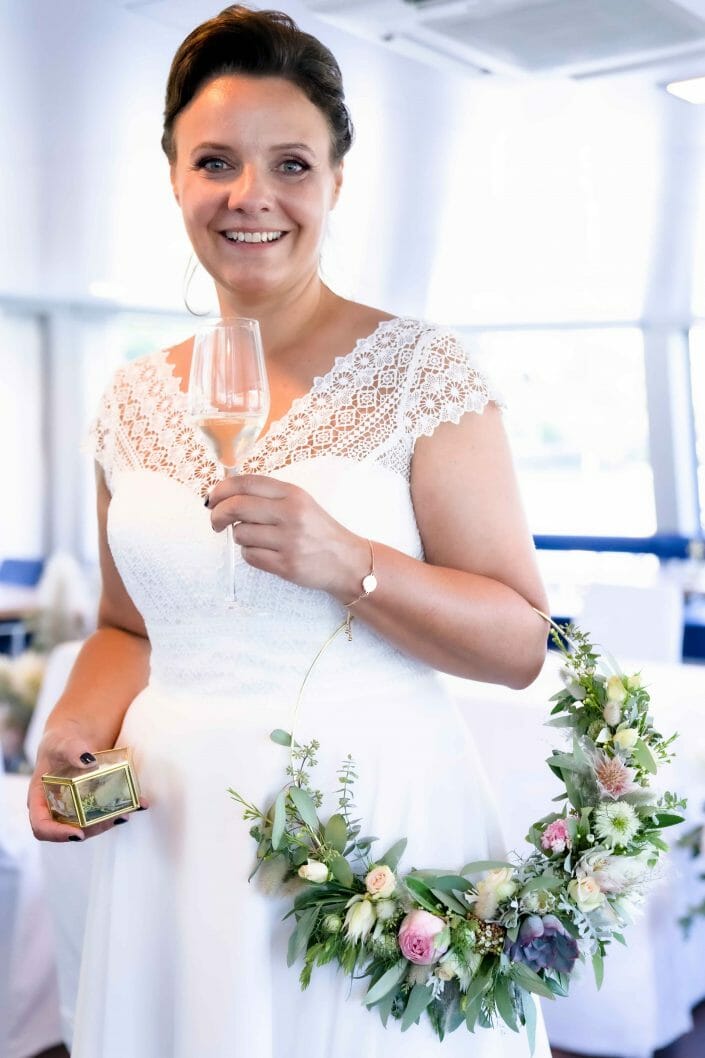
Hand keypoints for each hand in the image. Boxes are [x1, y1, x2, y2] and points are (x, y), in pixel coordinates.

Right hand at [28, 722, 147, 842]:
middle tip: (113, 819)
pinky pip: (108, 809)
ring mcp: (77, 807)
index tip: (77, 834)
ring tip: (127, 812)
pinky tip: (141, 803)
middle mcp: (58, 808)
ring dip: (111, 820)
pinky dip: (125, 807)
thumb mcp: (61, 742)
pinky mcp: (95, 801)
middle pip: (72, 828)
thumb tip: (88, 761)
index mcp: (40, 799)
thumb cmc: (60, 741)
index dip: (57, 834)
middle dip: (94, 828)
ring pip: (92, 823)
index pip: (41, 826)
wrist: (77, 736)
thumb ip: (71, 750)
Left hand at [206, 474, 367, 595]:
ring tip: (258, 539)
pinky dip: (250, 554)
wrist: (346, 560)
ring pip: (241, 534)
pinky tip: (265, 552)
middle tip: (216, 521)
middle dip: (218, 514)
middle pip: (236, 507)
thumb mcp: (299, 502)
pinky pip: (250, 556)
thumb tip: (226, 496)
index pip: (246, 483)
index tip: (212, 499)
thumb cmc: (318, 530)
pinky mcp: (286, 565)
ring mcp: (289, 541)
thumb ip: (268, 496)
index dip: (221, 489)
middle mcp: (291, 514)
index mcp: (292, 494)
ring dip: (240, 537)